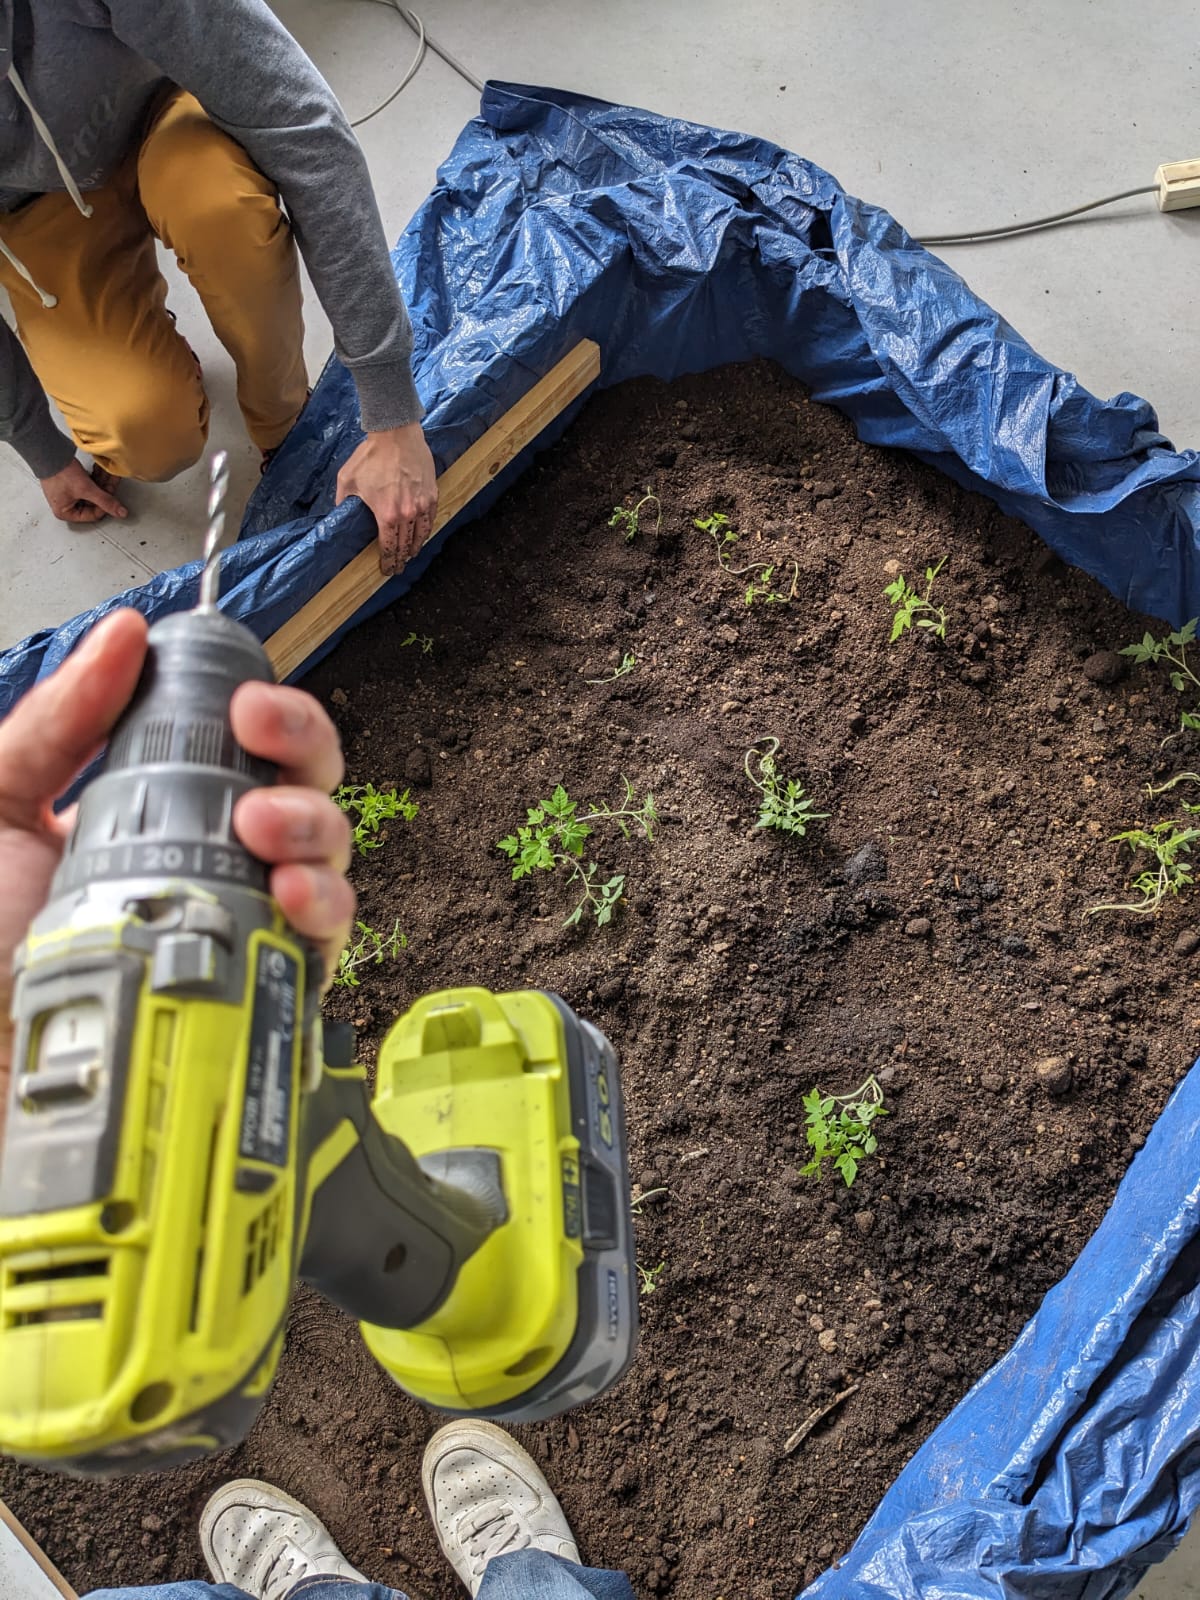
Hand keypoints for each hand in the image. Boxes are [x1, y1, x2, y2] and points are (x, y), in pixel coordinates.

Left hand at [0, 610, 354, 1142]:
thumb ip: (54, 726)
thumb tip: (126, 634)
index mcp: (151, 819)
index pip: (242, 751)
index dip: (268, 716)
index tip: (246, 701)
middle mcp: (210, 872)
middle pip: (302, 794)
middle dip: (305, 756)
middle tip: (263, 741)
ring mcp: (239, 938)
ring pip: (326, 864)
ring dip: (314, 829)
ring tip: (266, 832)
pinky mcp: (257, 1006)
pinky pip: (322, 952)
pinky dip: (325, 915)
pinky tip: (291, 900)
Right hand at [40, 458, 126, 524]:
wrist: (49, 452)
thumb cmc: (59, 472)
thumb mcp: (86, 489)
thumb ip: (105, 501)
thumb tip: (120, 512)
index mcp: (65, 512)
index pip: (93, 515)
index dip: (105, 505)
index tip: (112, 496)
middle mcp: (66, 505)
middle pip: (94, 503)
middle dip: (105, 490)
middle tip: (112, 480)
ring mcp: (68, 494)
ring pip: (93, 492)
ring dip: (102, 482)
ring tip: (109, 472)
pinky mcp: (71, 483)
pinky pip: (88, 484)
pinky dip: (95, 477)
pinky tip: (101, 469)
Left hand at [336, 422, 436, 575]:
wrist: (396, 434)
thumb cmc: (371, 455)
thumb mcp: (347, 479)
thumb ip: (343, 502)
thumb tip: (339, 515)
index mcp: (386, 515)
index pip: (389, 547)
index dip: (388, 562)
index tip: (387, 570)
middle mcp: (407, 514)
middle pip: (406, 545)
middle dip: (401, 559)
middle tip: (398, 568)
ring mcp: (422, 505)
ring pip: (421, 535)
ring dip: (415, 548)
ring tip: (410, 555)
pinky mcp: (432, 495)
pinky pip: (430, 520)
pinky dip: (425, 531)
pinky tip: (421, 535)